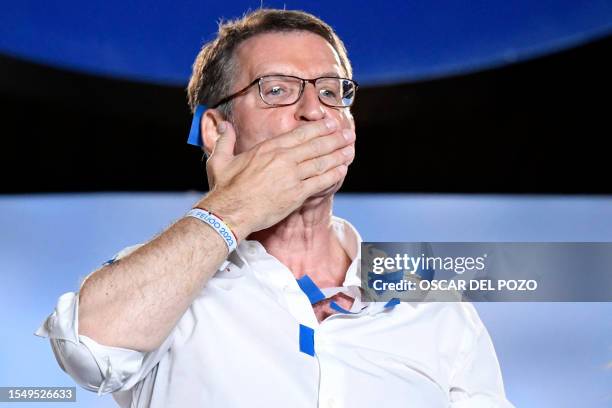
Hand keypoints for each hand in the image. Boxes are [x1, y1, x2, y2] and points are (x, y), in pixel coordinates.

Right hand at [196, 118, 354, 240]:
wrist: (230, 212)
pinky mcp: (297, 194)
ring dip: (338, 155)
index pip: (300, 134)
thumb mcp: (220, 160)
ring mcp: (292, 176)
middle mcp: (283, 159)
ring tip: (350, 150)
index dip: (318, 128)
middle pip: (315, 145)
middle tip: (348, 135)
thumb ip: (225, 140)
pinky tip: (342, 170)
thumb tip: (223, 125)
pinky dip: (333, 175)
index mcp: (268, 148)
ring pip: (321, 162)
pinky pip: (320, 182)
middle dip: (334, 139)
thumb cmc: (224, 188)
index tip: (330, 124)